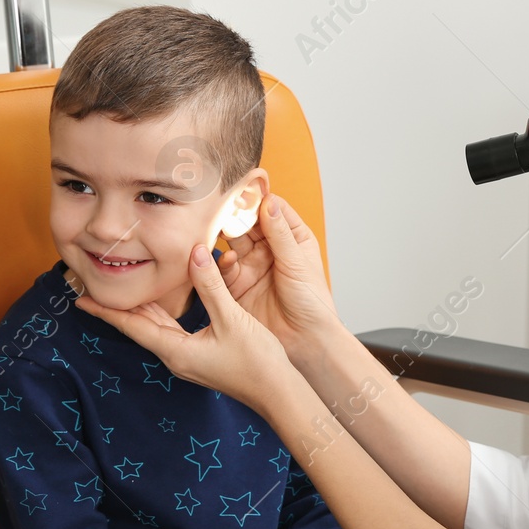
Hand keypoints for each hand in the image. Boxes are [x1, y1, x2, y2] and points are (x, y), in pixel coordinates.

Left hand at [74, 243, 292, 409]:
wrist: (278, 393)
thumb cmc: (257, 362)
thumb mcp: (232, 319)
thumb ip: (211, 285)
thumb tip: (194, 252)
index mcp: (176, 350)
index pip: (132, 326)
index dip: (106, 311)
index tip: (80, 299)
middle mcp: (176, 357)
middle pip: (140, 326)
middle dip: (118, 307)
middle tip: (95, 287)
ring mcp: (188, 359)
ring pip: (157, 328)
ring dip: (140, 309)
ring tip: (122, 290)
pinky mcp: (201, 357)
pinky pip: (173, 332)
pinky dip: (163, 314)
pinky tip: (164, 302)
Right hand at [216, 193, 342, 360]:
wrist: (305, 341)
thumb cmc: (312, 303)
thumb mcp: (297, 263)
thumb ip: (280, 234)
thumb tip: (268, 202)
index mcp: (292, 238)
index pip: (271, 210)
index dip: (258, 199)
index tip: (242, 188)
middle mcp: (270, 250)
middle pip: (248, 224)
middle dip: (235, 215)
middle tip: (221, 206)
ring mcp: (252, 267)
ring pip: (232, 243)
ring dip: (224, 235)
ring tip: (217, 229)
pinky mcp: (237, 286)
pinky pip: (223, 269)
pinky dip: (221, 263)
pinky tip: (224, 260)